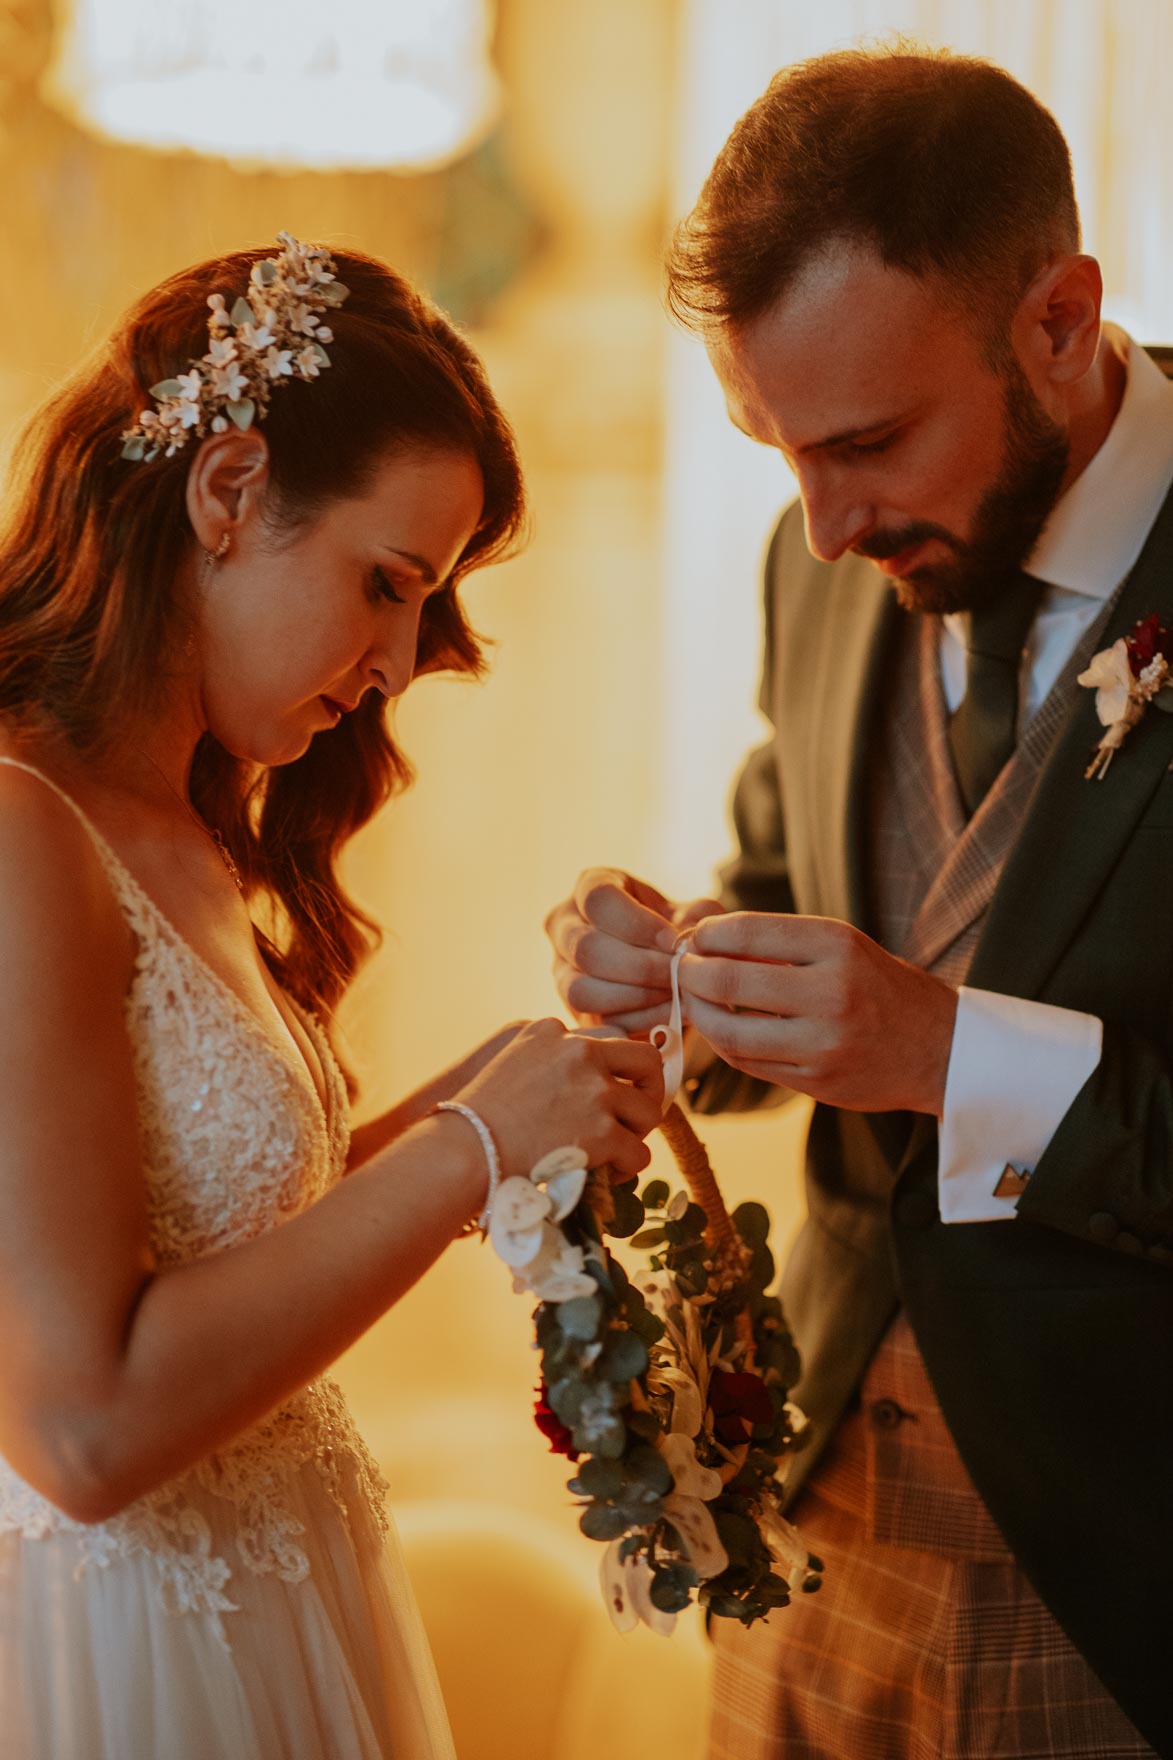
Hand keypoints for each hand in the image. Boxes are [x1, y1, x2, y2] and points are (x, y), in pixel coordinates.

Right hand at [453, 1018, 664, 1180]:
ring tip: (615, 1151)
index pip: (608, 1038)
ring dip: (635, 1134)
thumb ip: (546, 1059)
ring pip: (647, 1112)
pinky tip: (607, 1174)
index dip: (618, 1068)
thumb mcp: (508, 1063)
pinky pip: (639, 1152)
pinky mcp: (602, 1132)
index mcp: (551, 1032)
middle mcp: (579, 1053)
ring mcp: (594, 1092)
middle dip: (649, 1090)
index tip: (617, 1086)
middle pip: (645, 1062)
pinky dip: (628, 1167)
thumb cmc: (474, 1118)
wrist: (465, 1150)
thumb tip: (583, 1083)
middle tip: (636, 1115)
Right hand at [545, 867, 721, 1032]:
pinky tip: (668, 1014)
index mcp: (590, 886)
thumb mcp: (692, 914)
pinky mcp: (571, 1009)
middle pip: (586, 948)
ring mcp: (560, 969)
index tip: (672, 941)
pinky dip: (636, 1020)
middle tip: (678, 975)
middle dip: (640, 967)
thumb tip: (686, 942)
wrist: (666, 968)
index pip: (599, 900)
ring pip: (580, 990)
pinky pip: (595, 1021)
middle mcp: (564, 925)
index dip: (637, 923)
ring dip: (635, 997)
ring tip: (674, 995)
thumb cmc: (676, 931)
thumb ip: (697, 918)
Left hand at [678, 913, 957, 1115]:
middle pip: (728, 982)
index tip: (693, 937)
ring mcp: (824, 1044)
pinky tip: (719, 1029)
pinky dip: (724, 1044)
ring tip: (692, 1000)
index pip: (747, 933)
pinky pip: (749, 1063)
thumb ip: (779, 944)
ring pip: (730, 1033)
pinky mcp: (817, 1082)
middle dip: (690, 973)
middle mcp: (831, 993)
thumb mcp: (843, 947)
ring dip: (697, 1014)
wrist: (939, 1048)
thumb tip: (703, 938)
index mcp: (838, 947)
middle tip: (682, 968)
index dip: (706, 934)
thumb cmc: (879, 987)